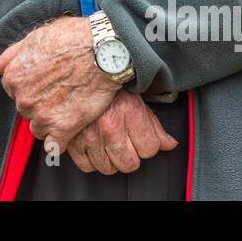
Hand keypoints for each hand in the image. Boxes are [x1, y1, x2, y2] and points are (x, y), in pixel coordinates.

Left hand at [0, 16, 118, 145]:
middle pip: (26, 109)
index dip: (31, 85)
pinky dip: (59, 141)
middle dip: (39, 103)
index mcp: (14, 76)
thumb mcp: (35, 37)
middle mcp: (23, 98)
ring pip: (38, 128)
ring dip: (49, 122)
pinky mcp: (63, 128)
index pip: (14, 90)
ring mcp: (42, 115)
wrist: (102, 50)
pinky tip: (69, 129)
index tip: (46, 81)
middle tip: (60, 92)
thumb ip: (11, 55)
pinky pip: (54, 146)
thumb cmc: (71, 37)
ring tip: (67, 107)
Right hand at [60, 88, 178, 173]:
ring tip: (107, 142)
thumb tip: (170, 144)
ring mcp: (89, 135)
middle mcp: (110, 126)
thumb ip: (154, 125)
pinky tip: (93, 146)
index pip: (150, 149)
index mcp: (129, 112)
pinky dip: (89, 159)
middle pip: (130, 164)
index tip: (140, 137)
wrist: (80, 72)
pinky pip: (86, 166)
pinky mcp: (71, 141)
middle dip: (130, 155)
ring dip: (109, 159)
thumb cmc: (108, 85)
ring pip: (108, 168)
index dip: (147, 144)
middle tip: (124, 141)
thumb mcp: (136, 99)